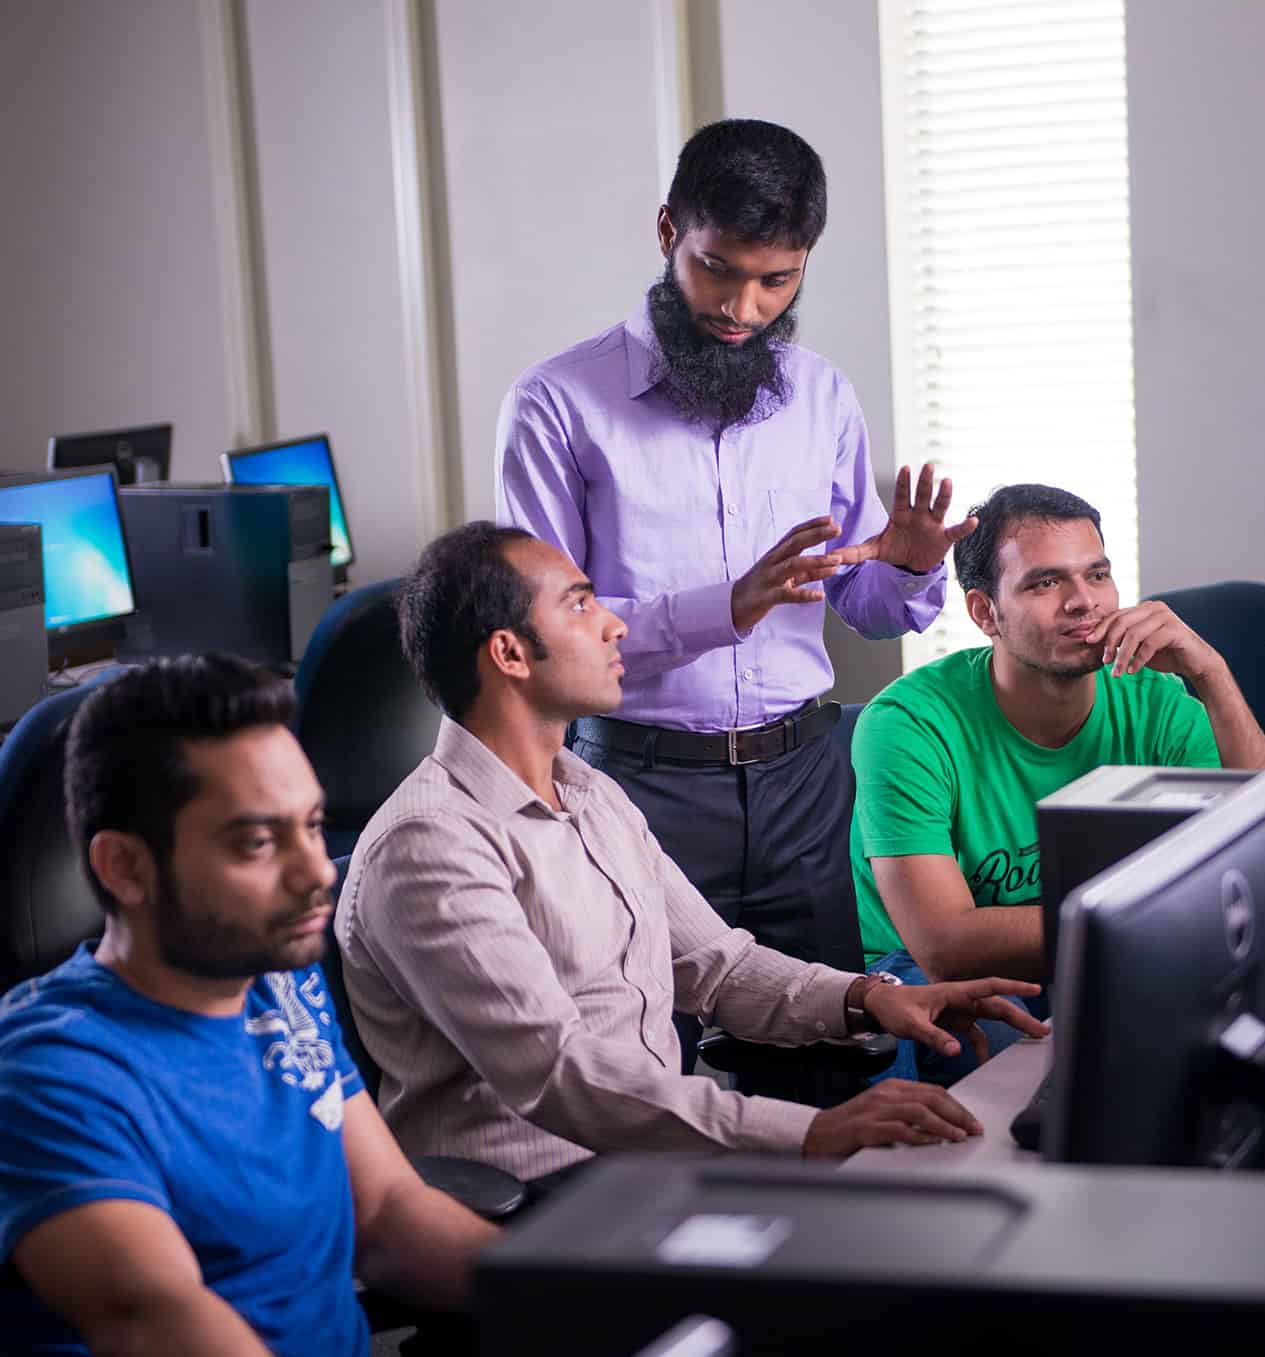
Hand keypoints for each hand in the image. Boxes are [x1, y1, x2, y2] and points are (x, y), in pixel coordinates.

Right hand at [731, 516, 844, 632]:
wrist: (733, 605)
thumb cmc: (762, 587)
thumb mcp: (786, 576)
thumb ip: (809, 571)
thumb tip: (834, 565)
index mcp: (776, 554)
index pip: (795, 534)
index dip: (812, 525)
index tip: (830, 519)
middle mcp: (772, 562)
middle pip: (795, 543)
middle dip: (816, 534)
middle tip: (837, 528)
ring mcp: (769, 578)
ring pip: (793, 565)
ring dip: (816, 561)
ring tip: (836, 560)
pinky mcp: (766, 597)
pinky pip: (787, 595)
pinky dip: (804, 595)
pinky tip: (820, 595)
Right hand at [803, 1079, 983, 1156]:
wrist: (819, 1134)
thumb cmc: (852, 1126)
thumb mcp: (883, 1111)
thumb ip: (908, 1113)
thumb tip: (940, 1125)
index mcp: (892, 1087)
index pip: (933, 1090)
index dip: (956, 1105)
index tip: (972, 1120)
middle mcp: (886, 1094)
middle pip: (931, 1097)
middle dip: (958, 1113)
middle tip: (974, 1128)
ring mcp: (876, 1109)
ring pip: (919, 1111)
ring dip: (944, 1125)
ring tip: (960, 1136)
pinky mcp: (868, 1128)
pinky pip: (900, 1130)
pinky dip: (920, 1137)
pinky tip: (933, 1144)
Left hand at [835, 464, 976, 574]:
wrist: (911, 566)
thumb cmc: (893, 550)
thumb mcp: (874, 550)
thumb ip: (855, 552)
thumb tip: (832, 557)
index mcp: (901, 514)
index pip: (901, 495)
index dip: (903, 483)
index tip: (905, 468)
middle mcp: (918, 515)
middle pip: (921, 495)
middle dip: (924, 482)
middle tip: (927, 466)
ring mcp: (933, 524)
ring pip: (939, 506)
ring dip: (944, 495)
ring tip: (947, 481)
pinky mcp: (944, 538)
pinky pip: (956, 531)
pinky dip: (965, 526)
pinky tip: (974, 520)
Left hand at [865, 977, 1048, 1065]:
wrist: (879, 1006)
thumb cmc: (894, 1007)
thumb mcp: (911, 1024)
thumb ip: (934, 1037)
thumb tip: (957, 1051)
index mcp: (953, 992)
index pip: (989, 987)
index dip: (1014, 987)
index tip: (1035, 989)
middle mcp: (960, 999)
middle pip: (996, 1005)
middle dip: (1020, 1017)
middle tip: (1042, 1031)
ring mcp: (958, 1011)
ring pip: (990, 1018)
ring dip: (1009, 1029)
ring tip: (1030, 1041)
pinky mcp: (953, 1022)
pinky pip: (975, 1033)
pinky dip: (983, 1047)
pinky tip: (987, 1061)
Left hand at [1087, 601, 1222, 683]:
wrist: (1195, 663)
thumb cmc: (1163, 654)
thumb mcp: (1137, 646)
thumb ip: (1120, 640)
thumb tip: (1093, 641)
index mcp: (1144, 608)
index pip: (1116, 615)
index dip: (1100, 628)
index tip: (1088, 642)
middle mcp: (1154, 608)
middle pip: (1122, 622)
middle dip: (1109, 643)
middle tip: (1104, 661)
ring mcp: (1166, 617)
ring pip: (1134, 634)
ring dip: (1122, 656)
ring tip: (1116, 672)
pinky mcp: (1175, 629)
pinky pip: (1150, 644)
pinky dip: (1138, 659)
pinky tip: (1132, 671)